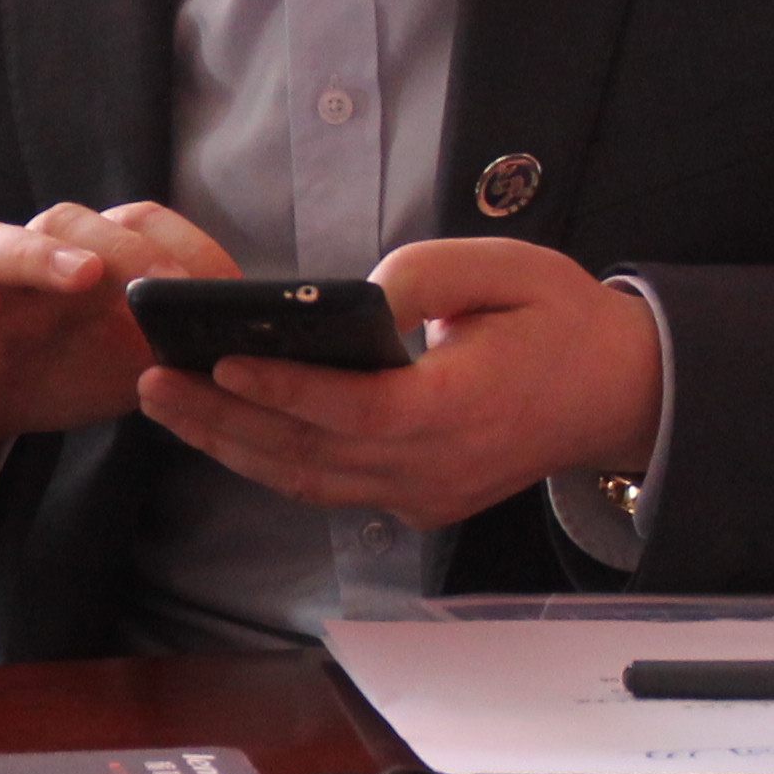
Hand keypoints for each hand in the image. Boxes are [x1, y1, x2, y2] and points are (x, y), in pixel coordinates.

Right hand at [0, 199, 239, 496]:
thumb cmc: (49, 369)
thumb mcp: (126, 364)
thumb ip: (176, 347)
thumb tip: (253, 350)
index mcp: (88, 255)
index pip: (142, 224)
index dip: (190, 249)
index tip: (231, 291)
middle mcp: (33, 255)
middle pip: (78, 224)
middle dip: (131, 250)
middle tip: (171, 287)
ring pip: (3, 245)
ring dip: (46, 255)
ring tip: (85, 275)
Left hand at [133, 237, 664, 530]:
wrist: (618, 393)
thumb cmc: (561, 320)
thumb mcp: (510, 269)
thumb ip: (428, 274)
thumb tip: (358, 297)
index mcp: (466, 409)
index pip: (361, 412)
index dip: (288, 391)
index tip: (223, 360)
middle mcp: (440, 468)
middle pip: (314, 456)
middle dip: (226, 420)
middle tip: (154, 380)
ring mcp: (426, 497)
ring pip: (309, 482)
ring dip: (232, 446)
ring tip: (166, 402)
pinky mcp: (418, 503)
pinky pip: (329, 487)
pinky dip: (270, 459)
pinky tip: (220, 425)